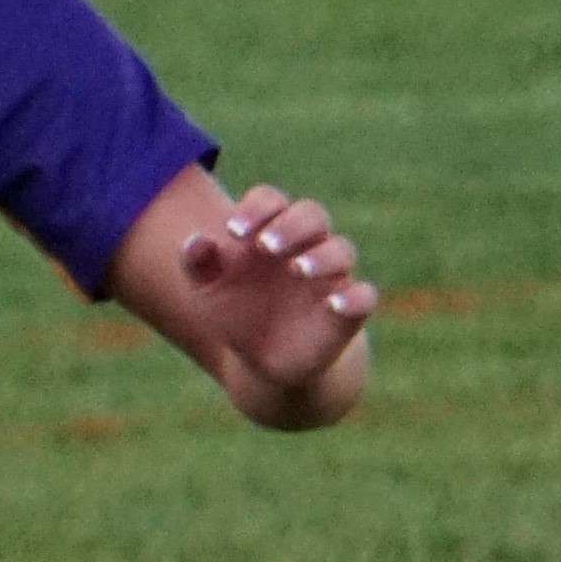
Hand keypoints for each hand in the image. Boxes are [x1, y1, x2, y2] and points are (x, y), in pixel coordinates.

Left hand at [177, 183, 374, 392]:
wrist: (260, 360)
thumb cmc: (236, 310)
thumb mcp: (208, 290)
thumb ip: (198, 264)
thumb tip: (196, 243)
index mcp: (269, 231)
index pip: (271, 201)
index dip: (256, 208)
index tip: (234, 231)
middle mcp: (305, 246)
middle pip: (312, 214)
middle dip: (291, 225)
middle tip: (265, 246)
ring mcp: (330, 277)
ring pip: (342, 250)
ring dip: (322, 257)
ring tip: (297, 269)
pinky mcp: (347, 311)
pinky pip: (364, 297)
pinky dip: (355, 298)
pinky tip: (334, 304)